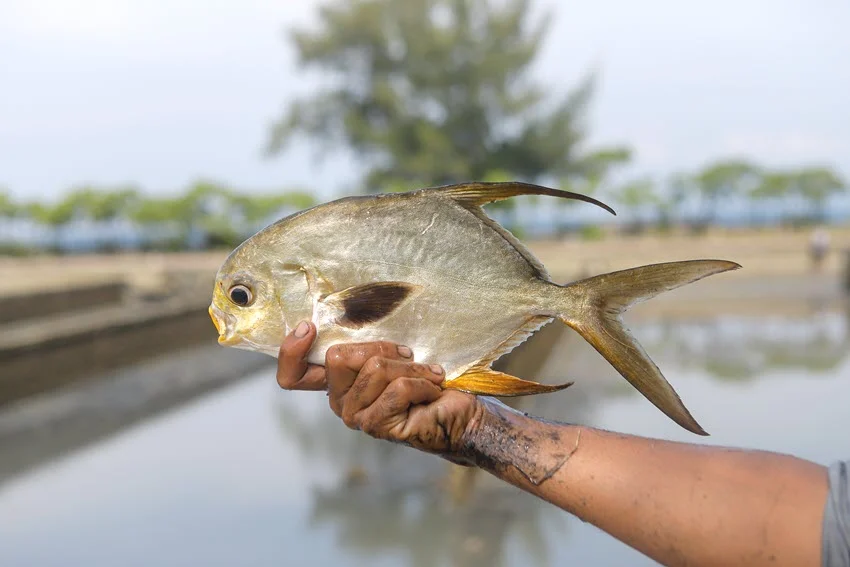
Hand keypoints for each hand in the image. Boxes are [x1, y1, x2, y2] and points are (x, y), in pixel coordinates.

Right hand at [276, 321, 479, 459]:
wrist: (461, 412)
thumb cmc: (429, 378)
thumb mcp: (395, 350)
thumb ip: (370, 339)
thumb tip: (355, 304)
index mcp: (337, 382)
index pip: (293, 375)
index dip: (290, 351)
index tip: (309, 326)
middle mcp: (339, 401)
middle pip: (339, 356)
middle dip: (381, 348)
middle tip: (409, 357)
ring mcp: (355, 416)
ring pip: (374, 368)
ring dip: (411, 368)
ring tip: (428, 377)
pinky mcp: (376, 425)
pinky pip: (397, 388)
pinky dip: (423, 382)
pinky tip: (432, 391)